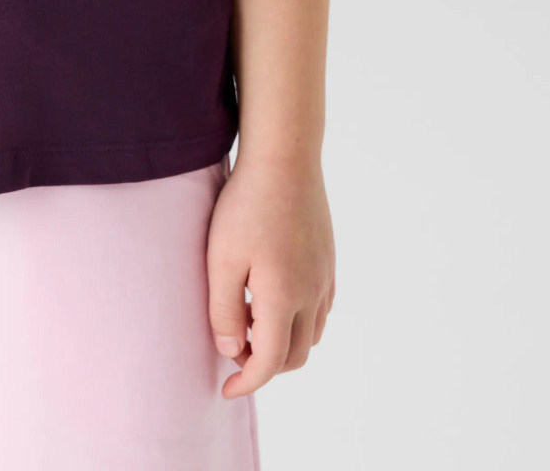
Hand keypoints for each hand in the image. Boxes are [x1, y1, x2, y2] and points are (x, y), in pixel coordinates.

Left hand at [205, 155, 335, 398]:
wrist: (285, 159)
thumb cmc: (246, 205)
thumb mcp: (221, 258)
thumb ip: (223, 310)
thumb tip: (231, 351)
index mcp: (283, 298)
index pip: (269, 362)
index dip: (247, 382)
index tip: (225, 389)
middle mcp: (311, 294)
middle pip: (295, 356)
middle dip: (265, 366)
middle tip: (233, 351)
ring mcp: (325, 277)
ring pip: (312, 335)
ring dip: (284, 344)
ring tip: (249, 324)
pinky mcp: (328, 261)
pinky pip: (320, 309)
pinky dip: (299, 322)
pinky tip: (273, 301)